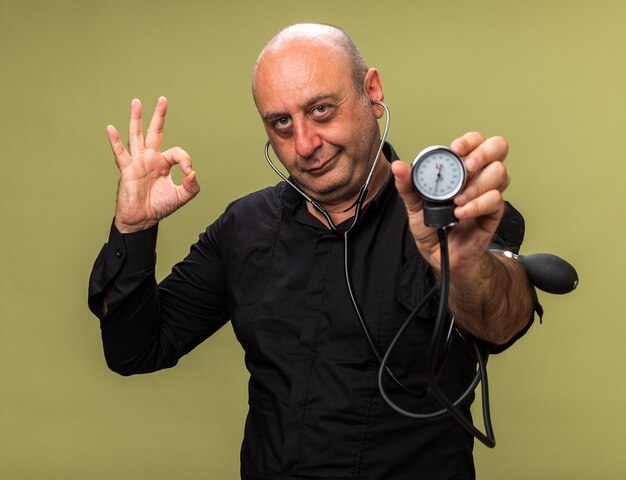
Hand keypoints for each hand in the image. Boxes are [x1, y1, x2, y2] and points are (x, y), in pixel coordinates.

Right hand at [107, 97, 199, 232]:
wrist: (142, 219)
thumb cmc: (159, 206)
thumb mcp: (181, 197)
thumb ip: (191, 186)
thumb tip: (193, 173)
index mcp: (164, 163)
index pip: (177, 153)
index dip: (186, 160)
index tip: (189, 172)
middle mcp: (150, 158)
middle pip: (154, 132)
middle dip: (159, 116)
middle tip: (163, 100)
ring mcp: (138, 162)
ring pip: (136, 136)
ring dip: (136, 119)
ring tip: (136, 102)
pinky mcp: (127, 169)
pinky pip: (121, 153)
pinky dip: (115, 141)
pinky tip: (111, 129)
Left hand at [391, 132, 508, 279]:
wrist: (441, 255)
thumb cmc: (432, 227)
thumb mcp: (413, 205)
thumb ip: (407, 185)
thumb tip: (398, 167)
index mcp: (459, 168)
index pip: (475, 141)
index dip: (469, 140)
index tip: (456, 149)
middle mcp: (477, 176)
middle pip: (498, 147)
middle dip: (483, 154)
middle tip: (467, 168)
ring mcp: (488, 193)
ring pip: (499, 173)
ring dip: (476, 185)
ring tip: (457, 201)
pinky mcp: (494, 212)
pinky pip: (496, 200)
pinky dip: (476, 205)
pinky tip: (461, 213)